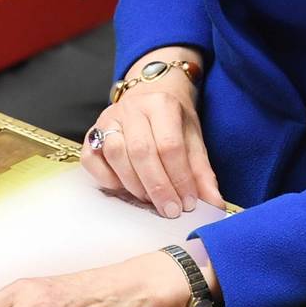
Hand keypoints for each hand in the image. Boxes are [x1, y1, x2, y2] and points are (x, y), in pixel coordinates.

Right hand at [80, 56, 220, 218]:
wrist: (150, 96)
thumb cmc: (173, 122)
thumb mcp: (194, 140)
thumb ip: (202, 173)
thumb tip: (214, 204)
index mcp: (162, 104)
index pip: (170, 145)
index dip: (179, 178)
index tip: (187, 203)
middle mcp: (132, 108)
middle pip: (142, 151)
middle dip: (158, 186)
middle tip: (170, 210)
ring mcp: (108, 119)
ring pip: (116, 155)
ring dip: (134, 184)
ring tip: (149, 200)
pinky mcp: (91, 132)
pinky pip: (91, 159)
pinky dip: (106, 178)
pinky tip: (123, 188)